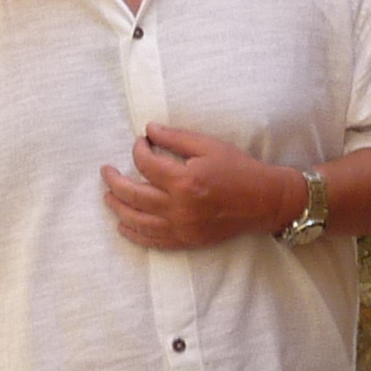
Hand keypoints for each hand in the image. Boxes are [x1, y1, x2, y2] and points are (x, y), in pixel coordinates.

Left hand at [101, 126, 294, 251]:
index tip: (140, 141)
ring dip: (117, 208)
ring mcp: (182, 227)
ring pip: (137, 220)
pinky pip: (152, 240)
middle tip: (106, 171)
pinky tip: (123, 225)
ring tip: (107, 197)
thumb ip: (176, 138)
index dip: (137, 149)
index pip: (145, 163)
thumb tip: (148, 130)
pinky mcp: (187, 240)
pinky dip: (134, 234)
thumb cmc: (239, 169)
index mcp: (184, 180)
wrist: (264, 200)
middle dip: (114, 181)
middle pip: (132, 194)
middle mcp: (179, 207)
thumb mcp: (209, 145)